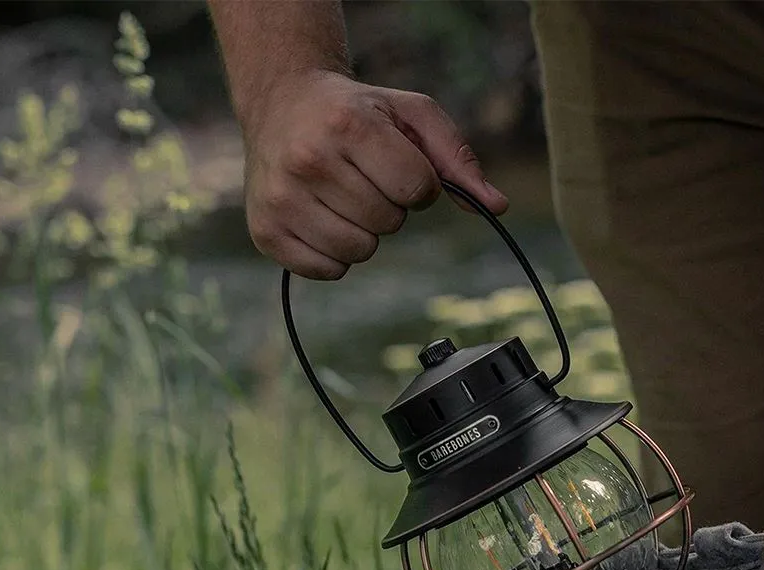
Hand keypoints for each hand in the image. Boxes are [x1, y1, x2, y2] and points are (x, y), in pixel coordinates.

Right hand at [241, 70, 507, 278]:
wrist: (281, 103)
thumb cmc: (358, 111)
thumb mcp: (412, 114)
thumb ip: (458, 158)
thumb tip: (497, 206)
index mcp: (346, 126)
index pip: (416, 189)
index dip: (419, 184)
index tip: (397, 163)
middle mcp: (307, 162)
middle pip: (388, 224)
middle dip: (390, 206)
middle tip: (365, 176)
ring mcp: (281, 200)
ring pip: (361, 252)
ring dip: (365, 232)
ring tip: (344, 196)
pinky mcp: (266, 233)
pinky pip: (329, 271)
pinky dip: (337, 254)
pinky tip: (323, 217)